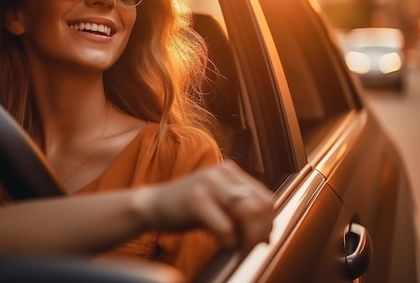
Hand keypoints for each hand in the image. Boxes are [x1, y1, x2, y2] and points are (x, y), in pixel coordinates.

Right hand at [133, 160, 273, 252]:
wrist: (151, 205)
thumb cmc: (185, 207)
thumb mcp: (217, 202)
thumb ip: (239, 209)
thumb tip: (267, 233)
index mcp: (229, 171)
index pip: (265, 197)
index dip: (268, 222)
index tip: (262, 239)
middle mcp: (221, 173)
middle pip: (260, 206)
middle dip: (260, 232)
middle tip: (251, 248)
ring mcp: (208, 184)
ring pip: (247, 215)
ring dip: (248, 238)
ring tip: (239, 248)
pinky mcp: (196, 200)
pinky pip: (226, 227)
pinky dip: (229, 241)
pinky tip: (222, 244)